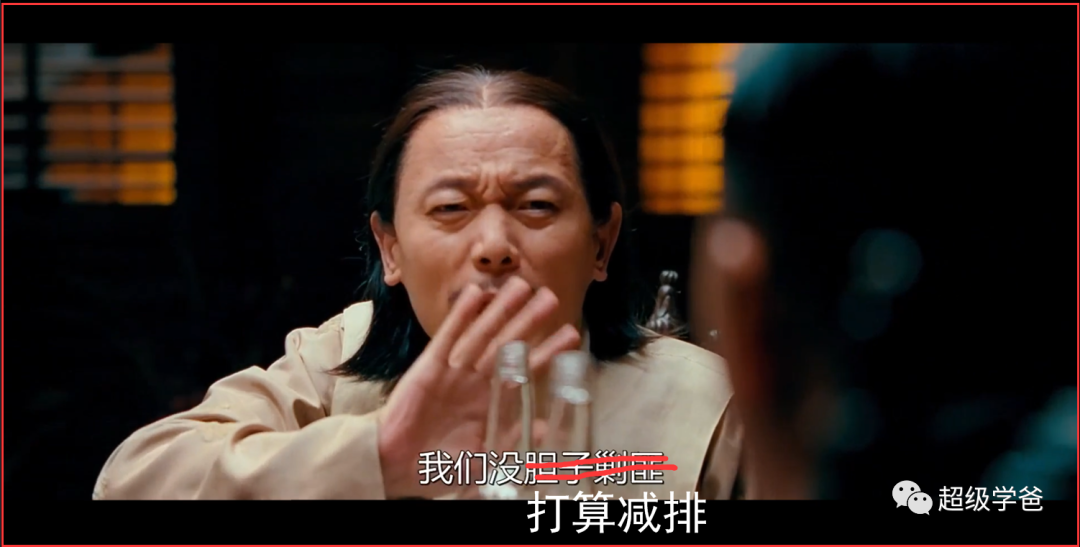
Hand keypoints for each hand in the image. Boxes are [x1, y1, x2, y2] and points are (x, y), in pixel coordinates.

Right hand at [375, 276, 581, 498]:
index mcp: (493, 400)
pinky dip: (461, 316)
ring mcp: (454, 371)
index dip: (548, 351)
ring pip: (482, 334)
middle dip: (529, 321)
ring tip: (520, 286)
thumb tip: (546, 430)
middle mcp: (477, 381)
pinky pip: (447, 337)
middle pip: (507, 344)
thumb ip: (511, 441)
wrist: (397, 466)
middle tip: (551, 296)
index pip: (526, 370)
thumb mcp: (482, 459)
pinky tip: (475, 294)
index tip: (570, 334)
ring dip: (499, 309)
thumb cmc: (439, 466)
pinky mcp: (429, 366)